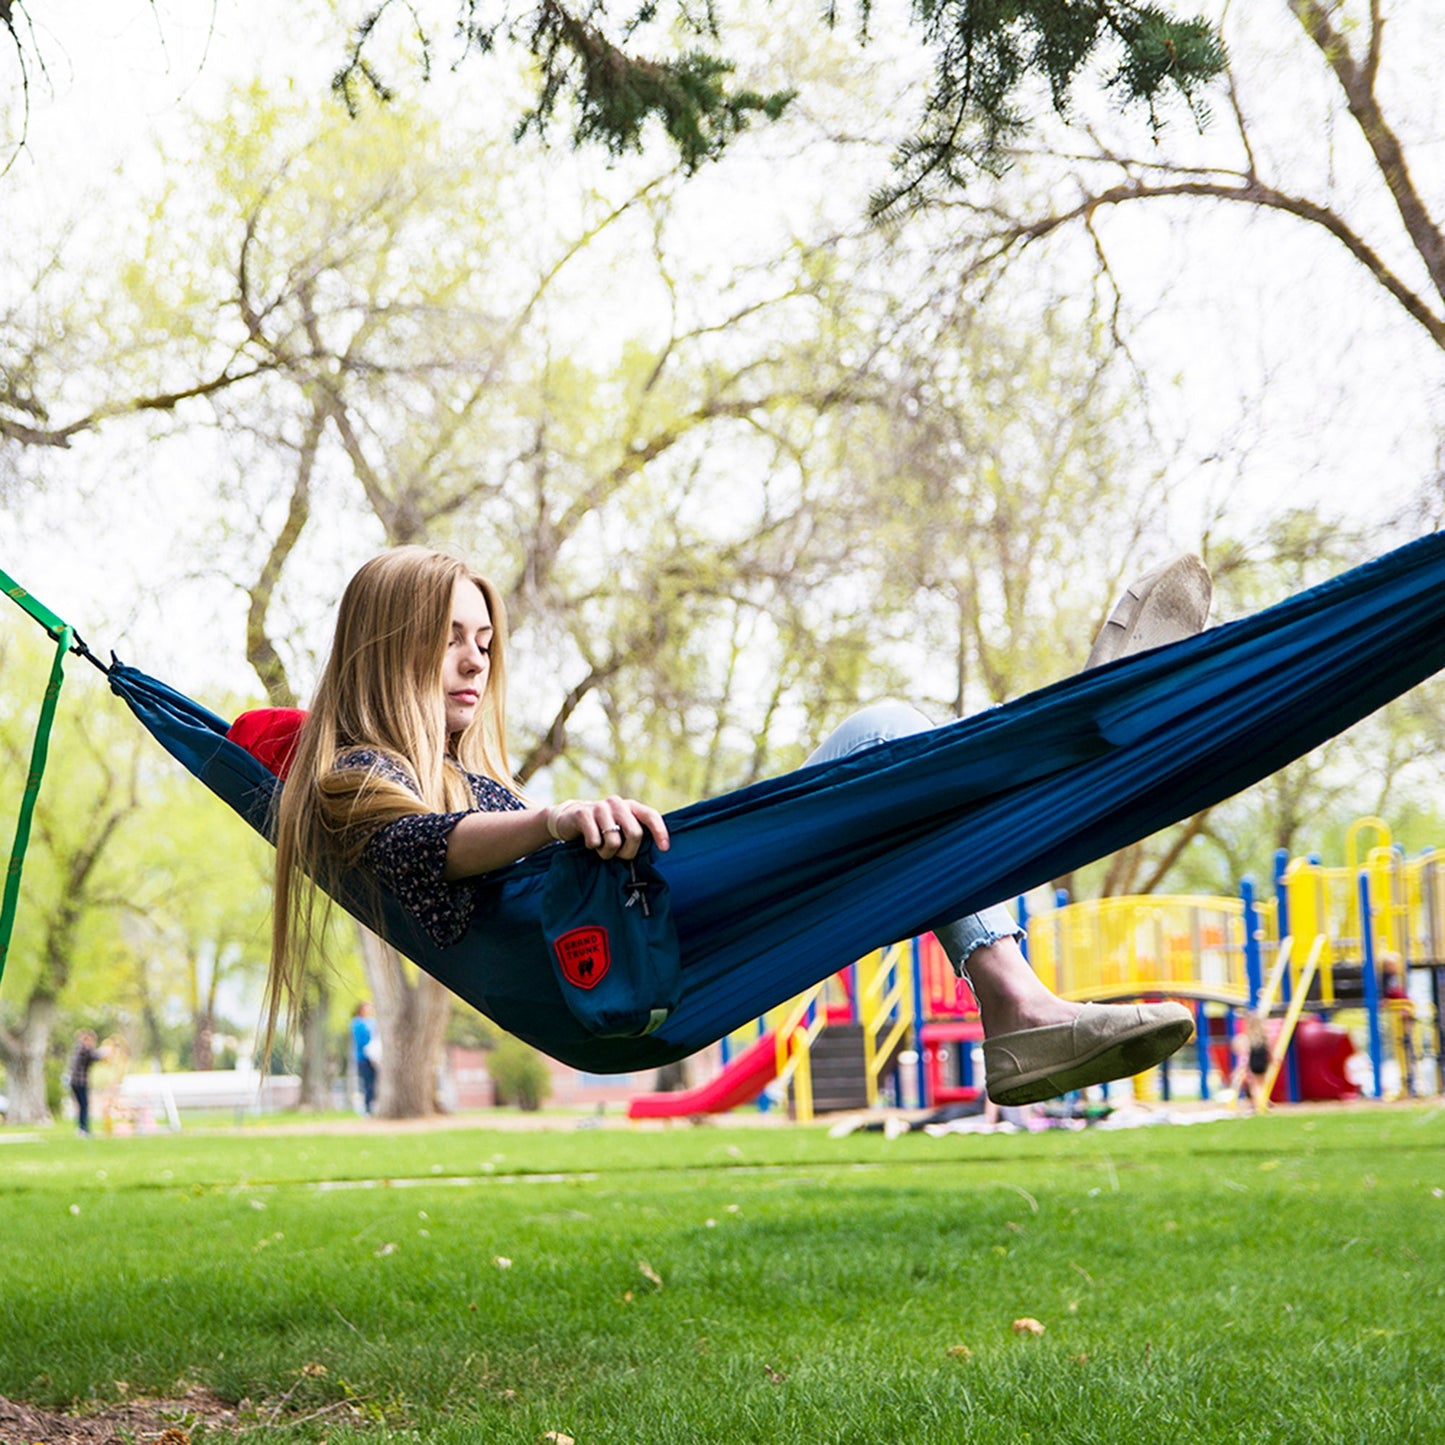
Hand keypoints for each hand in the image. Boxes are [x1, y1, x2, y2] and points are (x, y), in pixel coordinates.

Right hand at [546, 796, 669, 859]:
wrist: (569, 820)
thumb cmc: (602, 829)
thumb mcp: (620, 828)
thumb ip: (635, 833)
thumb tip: (657, 850)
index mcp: (630, 806)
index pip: (651, 815)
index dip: (660, 832)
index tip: (664, 849)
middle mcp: (617, 803)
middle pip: (635, 833)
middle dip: (628, 852)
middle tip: (619, 856)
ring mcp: (600, 807)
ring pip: (614, 841)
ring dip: (607, 853)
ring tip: (601, 848)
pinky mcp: (583, 814)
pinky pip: (595, 840)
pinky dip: (592, 847)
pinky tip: (589, 842)